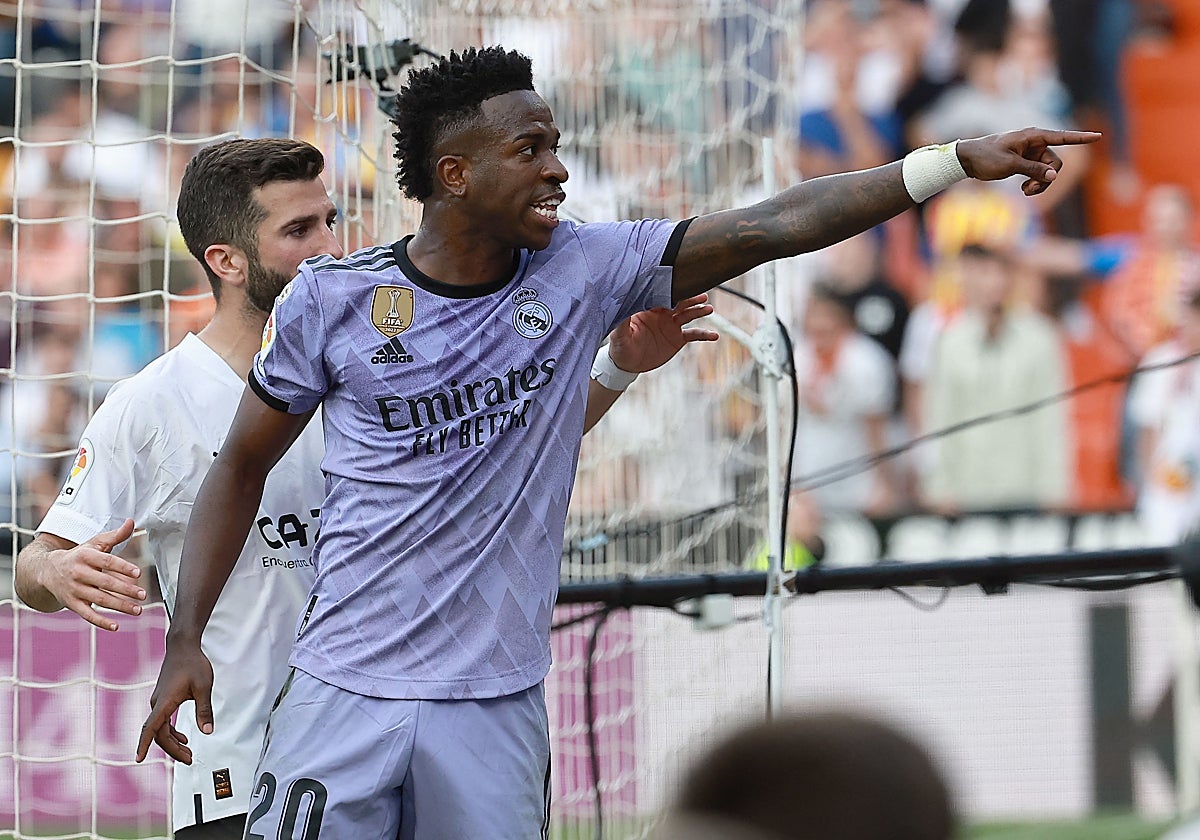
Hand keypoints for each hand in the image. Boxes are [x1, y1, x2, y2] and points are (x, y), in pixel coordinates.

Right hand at [37, 519, 143, 630]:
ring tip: (138, 610)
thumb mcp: (94, 544)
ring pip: (100, 600)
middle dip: (126, 590)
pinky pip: (87, 615)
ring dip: (120, 606)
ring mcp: (74, 590)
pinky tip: (116, 626)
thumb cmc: (79, 556)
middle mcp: (78, 573)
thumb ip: (115, 535)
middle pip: (105, 582)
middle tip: (143, 595)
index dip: (122, 567)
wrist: (46, 571)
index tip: (138, 573)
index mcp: (85, 556)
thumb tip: (132, 521)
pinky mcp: (72, 604)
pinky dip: (101, 622)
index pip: (106, 561)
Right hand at [136, 640, 213, 764]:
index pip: (151, 728)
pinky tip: (182, 738)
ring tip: (188, 753)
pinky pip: (163, 721)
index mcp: (164, 702)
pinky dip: (171, 732)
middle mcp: (157, 703)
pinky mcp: (162, 699)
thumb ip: (204, 710)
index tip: (138, 759)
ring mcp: (158, 701)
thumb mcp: (204, 687)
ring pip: (161, 729)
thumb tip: (207, 731)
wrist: (183, 646)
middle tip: (189, 760)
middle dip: (173, 750)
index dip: (143, 745)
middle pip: (159, 734)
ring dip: (173, 742)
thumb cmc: (193, 664)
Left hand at [607, 293, 717, 373]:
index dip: (672, 290)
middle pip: (679, 302)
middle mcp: (662, 314)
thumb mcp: (618, 334)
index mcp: (649, 308)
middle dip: (690, 298)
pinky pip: (694, 334)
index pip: (662, 295)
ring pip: (689, 315)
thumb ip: (623, 320)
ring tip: (709, 309)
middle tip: (701, 294)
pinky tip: (715, 336)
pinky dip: (705, 334)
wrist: (627, 364)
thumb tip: (623, 306)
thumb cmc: (620, 346)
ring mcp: (671, 326)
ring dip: (699, 311)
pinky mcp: (677, 339)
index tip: (681, 284)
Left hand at [955, 128, 1101, 195]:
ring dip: (1040, 184)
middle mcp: (1035, 143)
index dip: (1081, 138)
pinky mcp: (1026, 162)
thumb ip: (1033, 169)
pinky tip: (1024, 190)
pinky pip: (1039, 175)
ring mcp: (1031, 153)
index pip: (1062, 137)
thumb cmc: (987, 157)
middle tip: (1029, 190)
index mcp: (1033, 136)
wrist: (968, 160)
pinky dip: (1034, 184)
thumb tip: (1053, 176)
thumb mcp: (1010, 164)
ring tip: (1025, 192)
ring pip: (1048, 172)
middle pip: (1055, 163)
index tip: (1098, 136)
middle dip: (1047, 179)